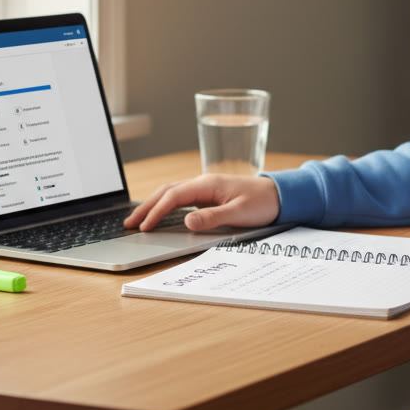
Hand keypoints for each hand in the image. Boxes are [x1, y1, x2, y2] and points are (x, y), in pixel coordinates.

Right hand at [124, 174, 279, 232]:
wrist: (280, 195)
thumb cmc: (262, 203)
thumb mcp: (239, 213)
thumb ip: (212, 218)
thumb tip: (187, 221)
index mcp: (207, 184)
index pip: (173, 197)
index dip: (156, 212)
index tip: (143, 227)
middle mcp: (203, 182)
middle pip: (166, 191)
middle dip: (146, 207)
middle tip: (129, 223)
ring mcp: (205, 187)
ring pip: (171, 192)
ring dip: (153, 204)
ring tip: (138, 219)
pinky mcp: (209, 194)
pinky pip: (181, 196)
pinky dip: (165, 204)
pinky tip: (160, 213)